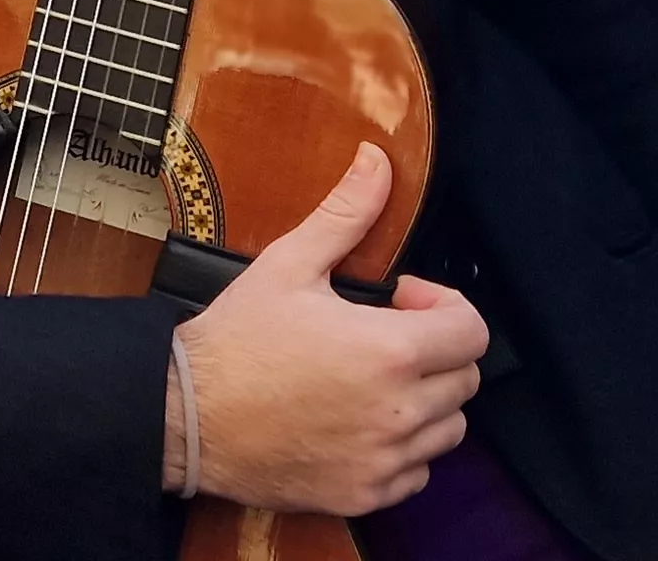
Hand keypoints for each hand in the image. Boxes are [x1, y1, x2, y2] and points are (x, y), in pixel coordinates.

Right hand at [171, 143, 483, 514]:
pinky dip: (402, 452)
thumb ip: (346, 214)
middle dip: (434, 351)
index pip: (473, 332)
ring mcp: (382, 459)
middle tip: (383, 338)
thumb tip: (377, 163)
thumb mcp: (289, 265)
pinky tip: (361, 424)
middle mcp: (397, 412)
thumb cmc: (234, 343)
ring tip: (375, 382)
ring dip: (425, 402)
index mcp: (389, 351)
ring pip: (448, 430)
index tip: (404, 303)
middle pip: (465, 380)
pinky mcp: (362, 494)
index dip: (444, 307)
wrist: (185, 417)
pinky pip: (417, 474)